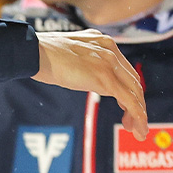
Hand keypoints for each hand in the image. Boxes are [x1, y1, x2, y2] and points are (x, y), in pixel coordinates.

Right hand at [32, 30, 147, 139]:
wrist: (33, 52)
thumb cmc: (42, 54)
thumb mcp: (70, 55)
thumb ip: (84, 63)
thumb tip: (85, 76)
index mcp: (103, 42)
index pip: (124, 70)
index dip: (129, 90)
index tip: (125, 106)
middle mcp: (110, 50)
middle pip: (133, 81)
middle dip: (136, 104)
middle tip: (131, 122)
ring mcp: (109, 63)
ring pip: (134, 92)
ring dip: (139, 113)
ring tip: (137, 131)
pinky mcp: (104, 77)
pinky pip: (128, 100)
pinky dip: (137, 116)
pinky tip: (137, 128)